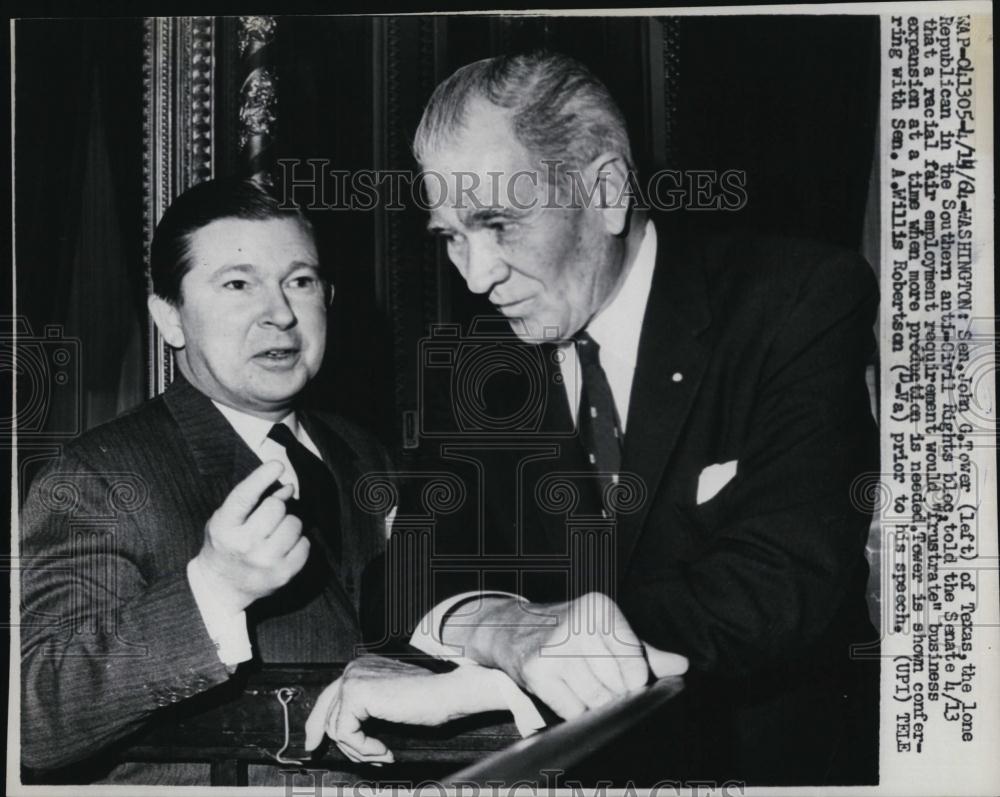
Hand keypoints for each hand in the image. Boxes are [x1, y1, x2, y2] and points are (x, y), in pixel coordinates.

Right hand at [193, 461, 308, 611]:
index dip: (262, 477)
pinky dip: (298, 542)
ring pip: (294, 524)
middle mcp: (244, 545)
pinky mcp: (283, 574)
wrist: (220, 587)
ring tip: (275, 534)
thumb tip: (289, 487)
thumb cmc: (226, 544)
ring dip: (289, 524)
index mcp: (224, 527)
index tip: (277, 464)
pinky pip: (305, 544)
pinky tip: (284, 548)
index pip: (245, 496)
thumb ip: (252, 500)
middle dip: (277, 506)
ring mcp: (264, 561)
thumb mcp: (226, 519)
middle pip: (276, 508)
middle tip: (270, 516)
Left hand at [304, 656, 506, 763]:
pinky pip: (346, 733)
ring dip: (358, 749)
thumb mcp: (390, 705)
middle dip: (332, 740)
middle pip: (325, 711)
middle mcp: (355, 668)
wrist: (447, 693)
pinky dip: (363, 748)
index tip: (314, 744)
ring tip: (381, 754)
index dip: (318, 723)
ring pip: (336, 727)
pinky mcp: (357, 693)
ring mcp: (354, 678)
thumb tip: (346, 733)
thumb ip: (367, 710)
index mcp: (363, 668)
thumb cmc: (429, 699)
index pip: (329, 696)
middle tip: (337, 756)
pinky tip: (383, 750)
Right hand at [462, 591, 684, 718]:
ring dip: (595, 704)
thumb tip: (681, 666)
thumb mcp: (607, 633)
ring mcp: (554, 648)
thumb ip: (644, 652)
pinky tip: (566, 692)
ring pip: (596, 700)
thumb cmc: (569, 633)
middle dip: (615, 694)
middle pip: (618, 685)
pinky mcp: (536, 672)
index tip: (629, 680)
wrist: (512, 630)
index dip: (635, 679)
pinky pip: (573, 710)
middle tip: (599, 682)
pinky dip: (575, 711)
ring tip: (583, 686)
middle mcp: (577, 624)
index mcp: (599, 608)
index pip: (635, 661)